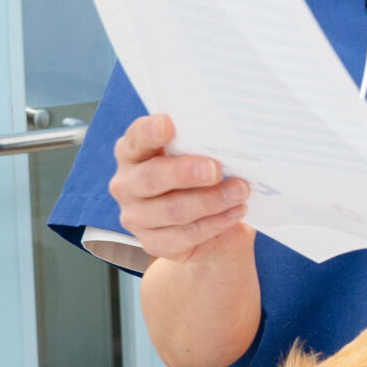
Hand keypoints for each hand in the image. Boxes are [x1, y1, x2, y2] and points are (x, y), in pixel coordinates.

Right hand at [111, 113, 252, 263]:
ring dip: (211, 200)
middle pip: (152, 176)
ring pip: (173, 209)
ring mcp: (136, 216)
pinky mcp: (152, 242)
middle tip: (216, 169)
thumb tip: (227, 139)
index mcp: (132, 152)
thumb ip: (201, 147)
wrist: (211, 227)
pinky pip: (186, 235)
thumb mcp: (200, 157)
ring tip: (240, 191)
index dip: (149, 131)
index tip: (168, 124)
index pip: (136, 138)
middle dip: (186, 172)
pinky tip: (236, 211)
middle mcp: (127, 183)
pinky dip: (216, 223)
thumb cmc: (203, 179)